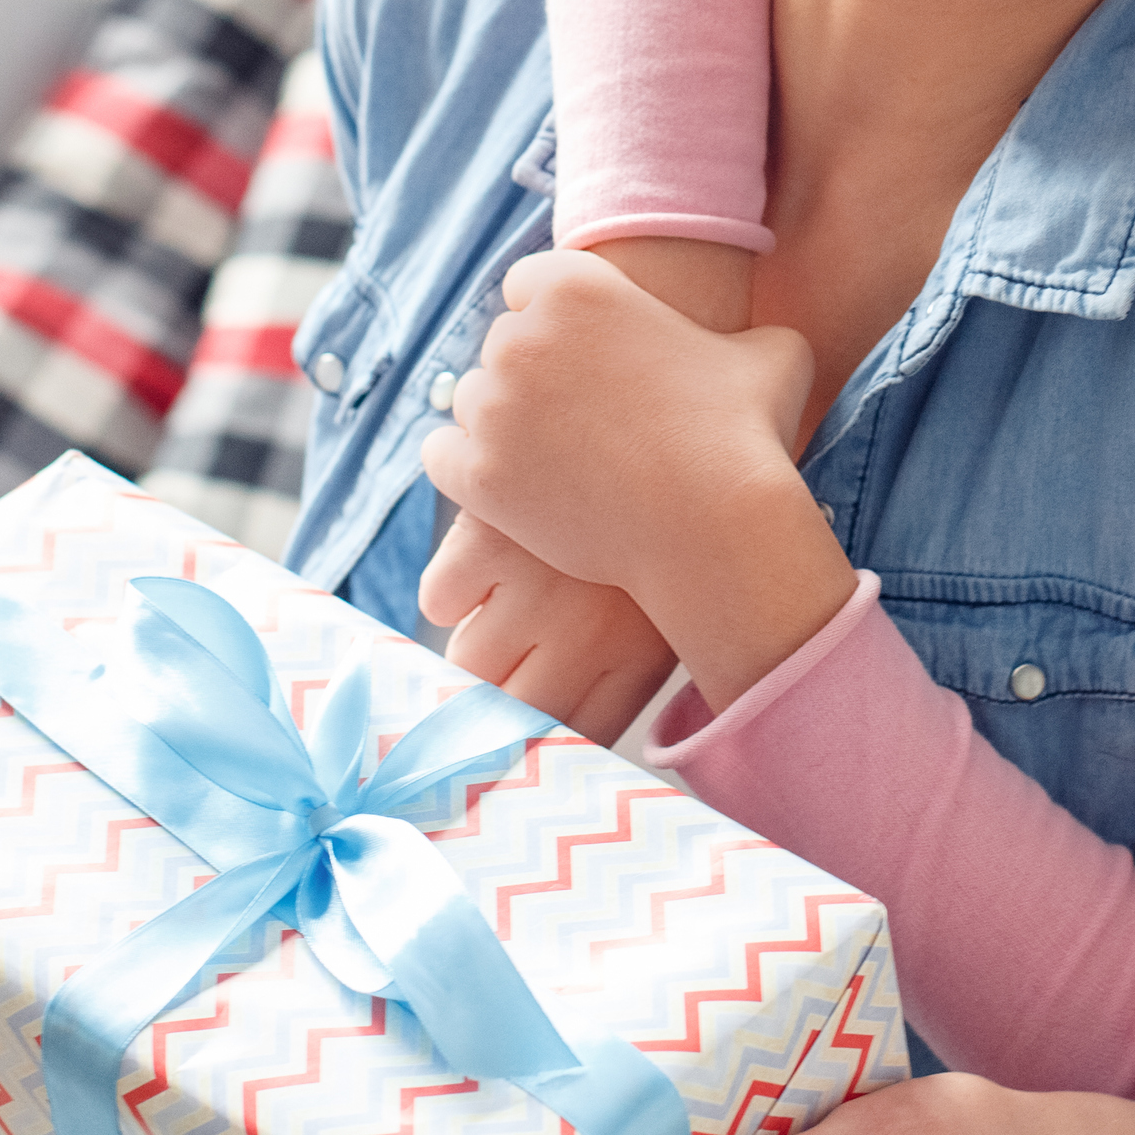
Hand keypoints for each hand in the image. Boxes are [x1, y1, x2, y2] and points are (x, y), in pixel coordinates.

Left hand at [419, 249, 815, 601]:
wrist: (716, 524)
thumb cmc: (747, 433)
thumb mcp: (770, 352)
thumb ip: (745, 330)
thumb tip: (758, 340)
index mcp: (576, 286)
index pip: (530, 284)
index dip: (556, 317)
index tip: (583, 353)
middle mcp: (521, 337)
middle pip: (502, 345)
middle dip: (533, 375)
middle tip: (579, 416)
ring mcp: (493, 407)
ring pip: (473, 402)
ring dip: (503, 422)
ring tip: (555, 456)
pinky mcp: (476, 474)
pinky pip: (443, 454)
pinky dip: (470, 466)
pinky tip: (511, 481)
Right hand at [420, 517, 681, 744]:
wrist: (687, 388)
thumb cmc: (696, 492)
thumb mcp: (689, 579)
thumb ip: (645, 653)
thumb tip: (582, 719)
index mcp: (639, 659)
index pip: (576, 742)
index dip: (544, 746)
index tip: (528, 739)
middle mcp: (580, 639)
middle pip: (506, 722)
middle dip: (492, 720)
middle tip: (488, 701)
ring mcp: (530, 590)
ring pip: (467, 667)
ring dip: (475, 650)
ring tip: (490, 630)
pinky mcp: (487, 537)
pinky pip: (438, 599)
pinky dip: (449, 591)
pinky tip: (474, 570)